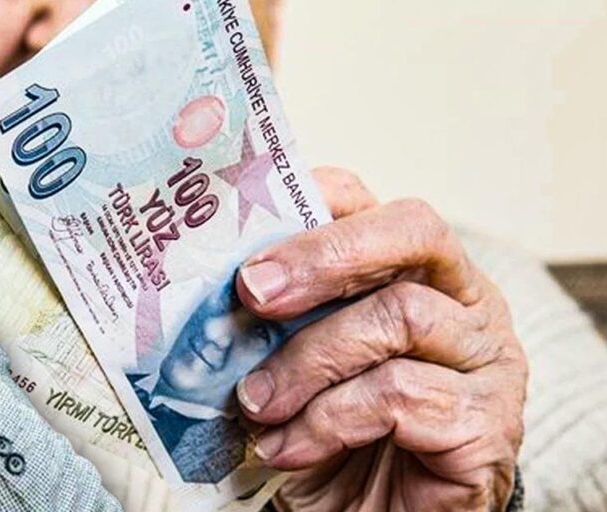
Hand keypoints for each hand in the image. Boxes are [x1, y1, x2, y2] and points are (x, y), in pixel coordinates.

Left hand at [235, 168, 526, 510]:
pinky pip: (402, 395)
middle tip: (252, 292)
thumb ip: (278, 322)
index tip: (255, 230)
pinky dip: (327, 419)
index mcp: (420, 275)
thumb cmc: (332, 437)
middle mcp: (467, 304)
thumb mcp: (295, 366)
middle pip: (413, 234)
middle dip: (322, 257)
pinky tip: (287, 447)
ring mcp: (487, 361)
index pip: (381, 206)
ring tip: (256, 403)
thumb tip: (214, 288)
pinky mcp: (487, 423)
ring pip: (401, 315)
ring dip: (309, 361)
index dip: (321, 202)